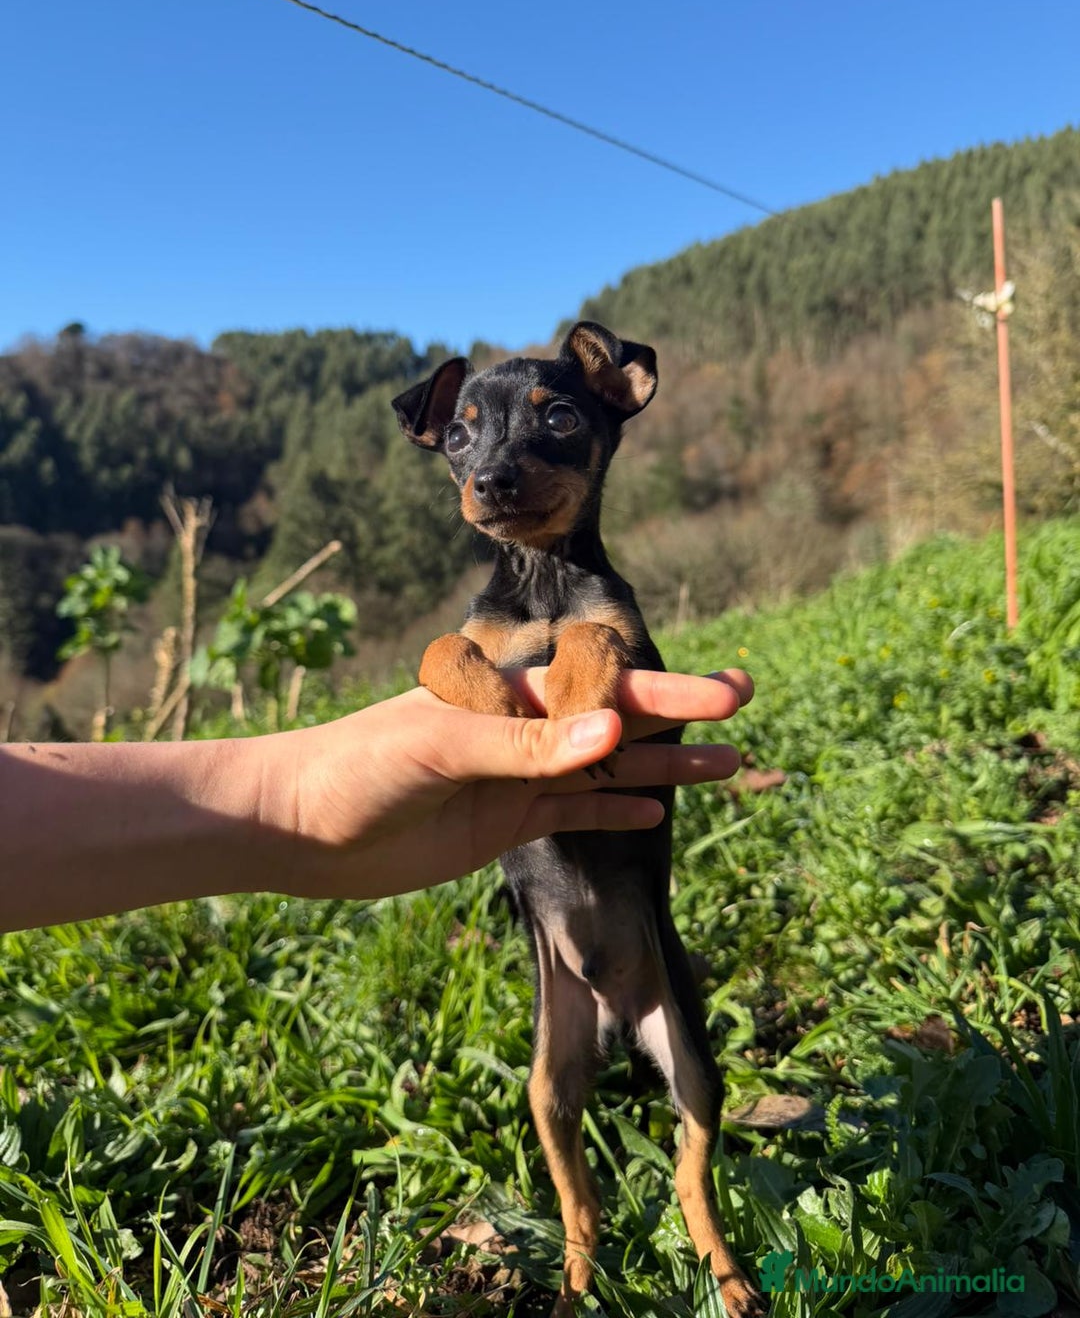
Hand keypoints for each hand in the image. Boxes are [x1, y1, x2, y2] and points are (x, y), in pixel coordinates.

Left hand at [283, 667, 752, 898]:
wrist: (294, 827)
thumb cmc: (357, 769)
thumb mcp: (441, 749)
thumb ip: (526, 747)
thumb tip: (615, 734)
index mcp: (507, 695)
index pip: (601, 688)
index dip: (667, 691)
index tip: (727, 693)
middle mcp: (519, 731)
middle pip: (615, 720)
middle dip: (680, 715)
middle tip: (744, 708)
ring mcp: (512, 778)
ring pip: (605, 770)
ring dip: (663, 768)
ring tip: (727, 766)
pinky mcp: (498, 823)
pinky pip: (571, 812)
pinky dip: (612, 810)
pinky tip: (655, 812)